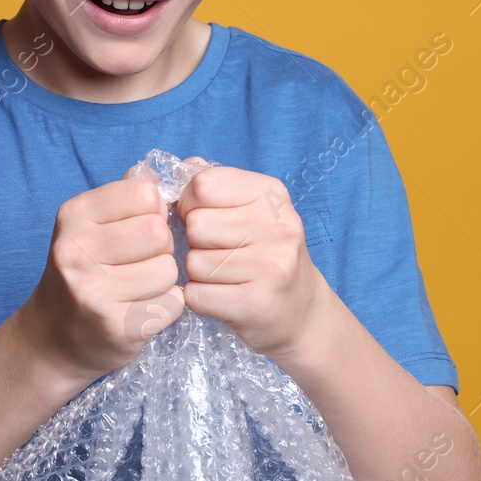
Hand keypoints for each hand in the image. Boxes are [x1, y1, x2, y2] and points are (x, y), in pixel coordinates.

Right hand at [20, 164, 186, 386]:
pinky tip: (141, 308)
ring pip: (168, 271)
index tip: (138, 229)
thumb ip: (126, 195)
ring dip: (164, 280)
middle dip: (161, 248)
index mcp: (73, 216)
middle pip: (160, 233)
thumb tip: (170, 170)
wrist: (52, 337)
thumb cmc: (83, 272)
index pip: (145, 195)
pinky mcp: (116, 327)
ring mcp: (93, 292)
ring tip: (140, 287)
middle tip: (142, 261)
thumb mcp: (90, 225)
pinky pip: (172, 303)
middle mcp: (75, 251)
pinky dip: (165, 307)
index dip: (153, 212)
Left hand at [174, 158, 333, 360]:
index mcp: (272, 194)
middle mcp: (278, 227)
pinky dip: (200, 299)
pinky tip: (223, 297)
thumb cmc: (264, 251)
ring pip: (193, 262)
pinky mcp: (256, 304)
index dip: (191, 203)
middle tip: (218, 251)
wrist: (301, 310)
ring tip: (224, 276)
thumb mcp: (250, 207)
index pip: (203, 185)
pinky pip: (196, 295)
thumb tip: (179, 170)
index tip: (206, 217)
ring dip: (198, 273)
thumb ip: (213, 183)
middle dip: (195, 241)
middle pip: (195, 225)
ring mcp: (271, 267)